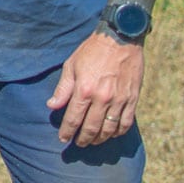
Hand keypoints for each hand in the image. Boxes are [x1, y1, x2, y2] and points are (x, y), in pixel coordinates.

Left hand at [46, 30, 143, 146]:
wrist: (120, 39)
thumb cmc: (92, 50)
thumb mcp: (71, 65)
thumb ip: (63, 88)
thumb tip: (51, 106)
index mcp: (84, 89)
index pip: (73, 119)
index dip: (67, 132)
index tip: (63, 138)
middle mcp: (102, 98)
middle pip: (91, 128)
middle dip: (83, 139)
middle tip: (78, 143)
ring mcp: (119, 100)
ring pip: (109, 129)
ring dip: (99, 139)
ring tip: (93, 141)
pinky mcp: (132, 99)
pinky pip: (125, 123)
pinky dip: (117, 132)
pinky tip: (111, 133)